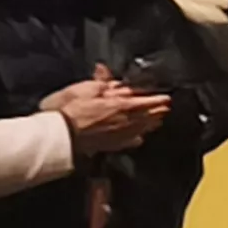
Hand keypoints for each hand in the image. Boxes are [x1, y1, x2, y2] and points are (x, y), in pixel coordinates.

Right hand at [44, 71, 169, 155]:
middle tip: (166, 109)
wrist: (61, 134)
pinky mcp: (111, 145)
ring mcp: (119, 135)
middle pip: (146, 116)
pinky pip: (130, 141)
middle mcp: (124, 122)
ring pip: (141, 129)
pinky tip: (139, 138)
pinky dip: (137, 137)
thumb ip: (103, 84)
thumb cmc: (70, 110)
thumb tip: (116, 82)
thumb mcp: (85, 89)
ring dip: (151, 124)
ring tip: (158, 121)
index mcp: (119, 105)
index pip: (144, 102)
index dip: (157, 100)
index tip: (166, 98)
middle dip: (157, 111)